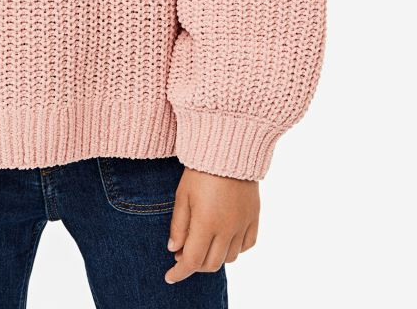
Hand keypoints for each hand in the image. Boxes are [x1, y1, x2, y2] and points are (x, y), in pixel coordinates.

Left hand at [164, 166, 259, 283]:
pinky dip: (235, 249)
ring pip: (229, 258)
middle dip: (194, 265)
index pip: (192, 261)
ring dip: (214, 257)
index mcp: (206, 223)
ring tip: (202, 244)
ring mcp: (243, 224)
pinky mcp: (255, 217)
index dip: (179, 272)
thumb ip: (178, 225)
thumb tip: (174, 249)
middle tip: (182, 253)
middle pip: (211, 264)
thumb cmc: (200, 168)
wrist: (229, 147)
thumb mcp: (182, 195)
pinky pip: (247, 245)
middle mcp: (228, 229)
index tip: (169, 276)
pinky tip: (224, 239)